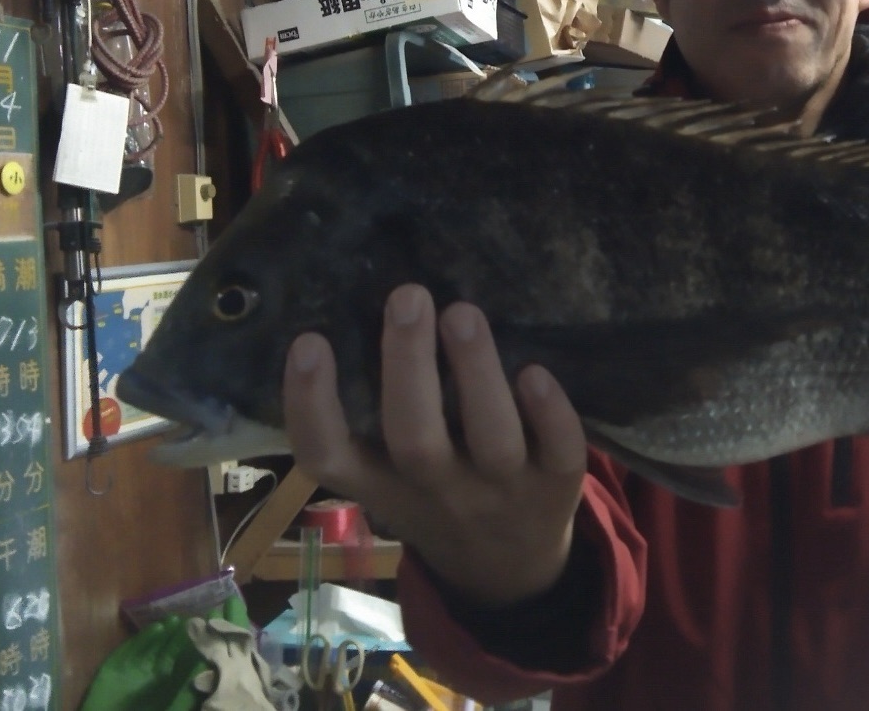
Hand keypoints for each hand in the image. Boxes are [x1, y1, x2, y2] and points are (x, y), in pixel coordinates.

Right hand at [284, 285, 588, 606]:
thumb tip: (360, 311)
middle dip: (409, 366)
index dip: (311, 405)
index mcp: (383, 487)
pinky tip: (534, 370)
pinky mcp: (559, 485)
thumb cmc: (438, 497)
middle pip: (416, 441)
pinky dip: (550, 412)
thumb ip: (373, 417)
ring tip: (462, 312)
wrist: (509, 571)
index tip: (309, 341)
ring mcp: (503, 493)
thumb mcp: (390, 479)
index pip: (330, 459)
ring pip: (491, 439)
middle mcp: (440, 493)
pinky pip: (560, 452)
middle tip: (408, 296)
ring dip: (477, 373)